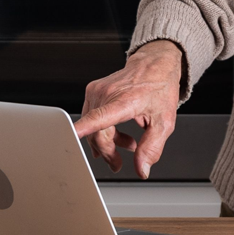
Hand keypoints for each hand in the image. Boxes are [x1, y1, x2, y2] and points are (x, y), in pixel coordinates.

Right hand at [73, 39, 183, 179]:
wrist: (155, 64)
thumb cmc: (160, 88)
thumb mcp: (164, 122)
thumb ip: (151, 148)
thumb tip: (142, 169)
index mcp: (124, 101)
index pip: (98, 118)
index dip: (82, 130)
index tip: (69, 139)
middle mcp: (107, 93)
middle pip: (96, 132)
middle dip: (107, 152)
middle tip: (118, 164)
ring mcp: (97, 91)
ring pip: (92, 126)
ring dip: (107, 141)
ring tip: (127, 146)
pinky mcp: (93, 90)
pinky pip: (92, 117)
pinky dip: (103, 129)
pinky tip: (118, 134)